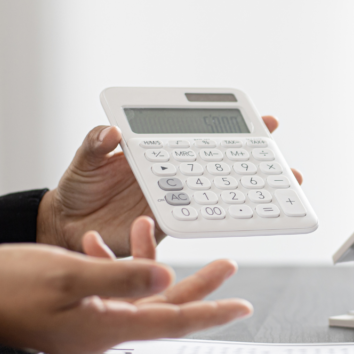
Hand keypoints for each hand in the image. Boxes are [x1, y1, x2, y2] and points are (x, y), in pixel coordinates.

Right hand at [0, 218, 252, 353]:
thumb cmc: (4, 287)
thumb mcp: (69, 273)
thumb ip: (122, 275)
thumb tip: (167, 275)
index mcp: (106, 328)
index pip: (173, 321)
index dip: (210, 312)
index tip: (241, 306)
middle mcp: (103, 333)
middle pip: (164, 309)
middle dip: (196, 284)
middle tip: (226, 265)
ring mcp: (88, 327)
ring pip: (137, 297)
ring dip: (147, 263)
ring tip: (151, 228)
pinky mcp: (75, 316)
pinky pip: (109, 294)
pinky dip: (112, 267)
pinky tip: (99, 242)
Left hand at [37, 116, 302, 254]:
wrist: (67, 230)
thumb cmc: (76, 191)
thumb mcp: (83, 162)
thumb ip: (95, 146)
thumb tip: (112, 133)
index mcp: (158, 152)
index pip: (201, 134)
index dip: (235, 128)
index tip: (267, 123)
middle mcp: (173, 174)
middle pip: (224, 165)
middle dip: (259, 164)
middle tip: (287, 165)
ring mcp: (174, 200)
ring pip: (220, 194)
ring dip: (251, 194)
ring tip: (282, 191)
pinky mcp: (168, 226)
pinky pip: (200, 221)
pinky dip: (222, 219)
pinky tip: (244, 218)